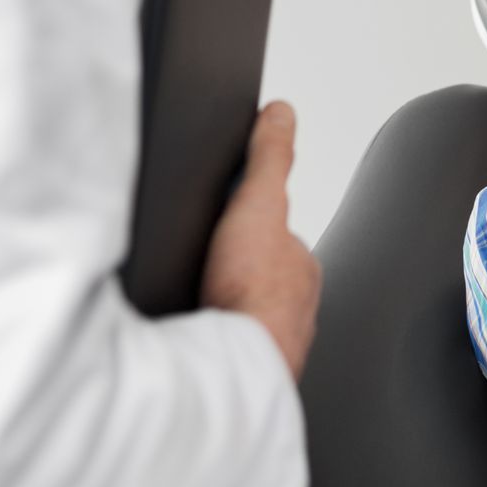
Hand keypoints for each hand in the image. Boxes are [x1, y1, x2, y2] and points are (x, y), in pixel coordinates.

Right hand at [201, 101, 321, 379]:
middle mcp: (294, 308)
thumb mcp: (258, 203)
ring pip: (243, 317)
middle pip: (259, 279)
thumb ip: (270, 158)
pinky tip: (187, 339)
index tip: (224, 232)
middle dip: (232, 273)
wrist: (233, 367)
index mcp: (299, 267)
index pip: (274, 238)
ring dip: (222, 311)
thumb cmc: (250, 293)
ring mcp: (271, 343)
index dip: (246, 229)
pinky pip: (225, 351)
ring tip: (192, 304)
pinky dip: (210, 342)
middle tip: (200, 269)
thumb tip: (281, 112)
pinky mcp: (243, 374)